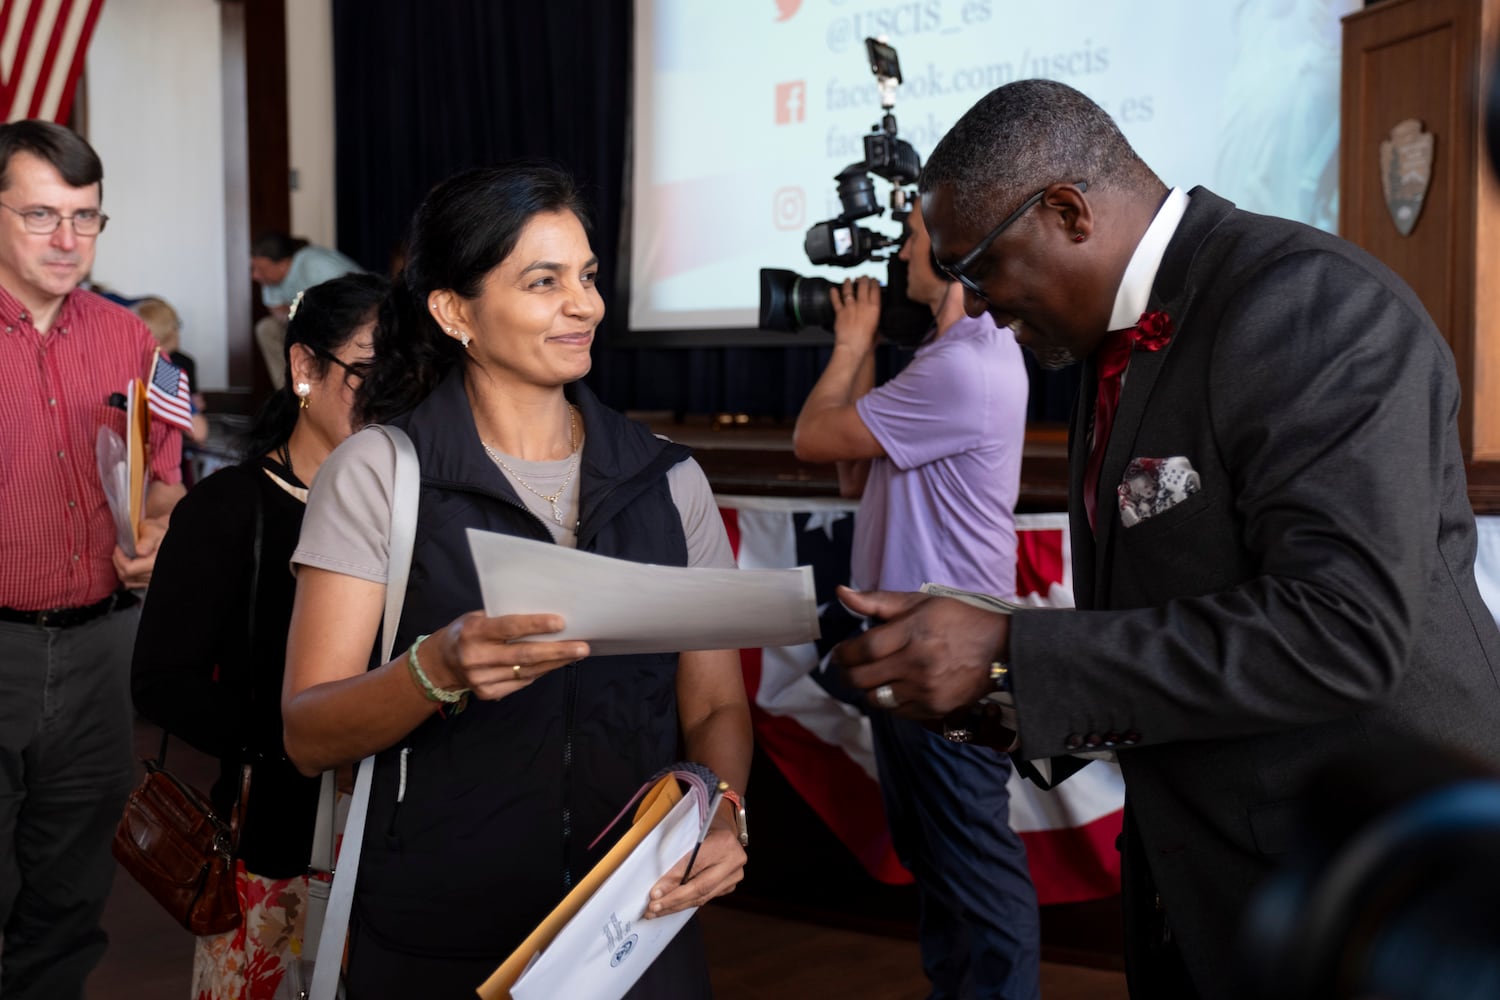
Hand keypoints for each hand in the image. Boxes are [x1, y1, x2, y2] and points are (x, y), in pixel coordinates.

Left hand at [112, 515, 168, 588]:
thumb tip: (140, 551)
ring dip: (121, 570)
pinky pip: (134, 584)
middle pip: (126, 576)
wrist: (165, 537)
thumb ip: (147, 540)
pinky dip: (127, 576)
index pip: (129, 568)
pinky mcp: (149, 581)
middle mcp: (153, 573)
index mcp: (154, 563)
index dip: (119, 558)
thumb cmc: (159, 532)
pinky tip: (128, 566)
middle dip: (118, 563)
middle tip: (118, 551)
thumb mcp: (153, 531)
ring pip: (128, 581)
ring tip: (123, 558)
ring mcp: (151, 579)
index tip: (118, 548)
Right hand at [421, 611, 589, 700]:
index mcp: (474, 632)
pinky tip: (554, 664)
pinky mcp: (487, 693)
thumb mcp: (479, 617)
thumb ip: (505, 618)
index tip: (561, 623)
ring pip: (527, 671)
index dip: (536, 625)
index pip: (510, 628)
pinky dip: (540, 672)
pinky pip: (521, 682)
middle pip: (524, 655)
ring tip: (576, 654)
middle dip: (557, 651)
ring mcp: (481, 679)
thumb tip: (546, 618)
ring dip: (554, 663)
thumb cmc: (467, 632)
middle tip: (582, 647)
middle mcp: (476, 657)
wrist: (440, 663)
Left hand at [645, 819, 744, 918]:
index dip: (673, 881)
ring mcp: (734, 875)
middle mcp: (733, 860)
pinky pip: (705, 897)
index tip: (655, 894)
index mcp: (723, 843)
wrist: (724, 827)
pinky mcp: (730, 885)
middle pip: (700, 887)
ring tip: (658, 911)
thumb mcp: (691, 830)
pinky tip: (672, 906)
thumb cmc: (704, 826)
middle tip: (653, 908)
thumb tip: (659, 879)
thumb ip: (678, 851)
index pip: (694, 866)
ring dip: (677, 905)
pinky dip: (686, 903)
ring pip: (703, 897)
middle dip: (673, 900)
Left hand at [831, 276, 880, 352]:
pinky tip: (833, 289)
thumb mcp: (877, 333)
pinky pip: (836, 300)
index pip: (875, 290)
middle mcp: (862, 305)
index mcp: (874, 309)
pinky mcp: (840, 312)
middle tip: (863, 276)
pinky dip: (834, 294)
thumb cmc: (865, 343)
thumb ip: (877, 327)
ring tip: (848, 279)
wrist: (852, 347)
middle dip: (863, 279)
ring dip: (849, 283)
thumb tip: (878, 330)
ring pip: (849, 290)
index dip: (875, 282)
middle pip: (863, 286)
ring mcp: (850, 307)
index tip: (874, 280)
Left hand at [831, 587, 1006, 717]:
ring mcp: (926, 690)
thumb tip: (841, 592)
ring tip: (871, 677)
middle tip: (846, 667)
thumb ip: (878, 601)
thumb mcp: (921, 602)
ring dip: (866, 689)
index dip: (844, 653)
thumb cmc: (958, 621)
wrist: (1001, 651)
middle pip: (863, 678)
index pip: (864, 649)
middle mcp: (918, 663)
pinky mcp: (934, 709)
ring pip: (875, 699)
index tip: (840, 652)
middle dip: (846, 673)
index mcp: (914, 632)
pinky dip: (888, 701)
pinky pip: (895, 712)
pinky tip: (894, 687)